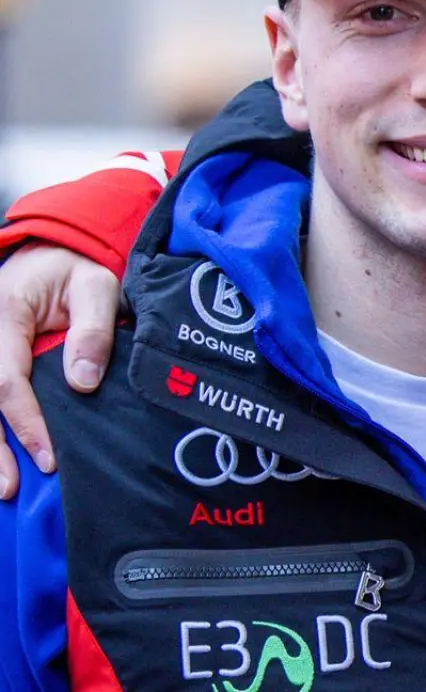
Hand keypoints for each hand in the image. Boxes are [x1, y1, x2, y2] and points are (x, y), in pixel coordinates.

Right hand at [0, 244, 119, 499]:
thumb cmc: (73, 273)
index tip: (46, 457)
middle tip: (9, 488)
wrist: (45, 256)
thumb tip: (84, 382)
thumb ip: (92, 331)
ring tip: (1, 487)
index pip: (6, 380)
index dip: (25, 422)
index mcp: (3, 315)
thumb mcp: (96, 287)